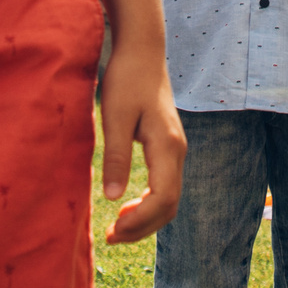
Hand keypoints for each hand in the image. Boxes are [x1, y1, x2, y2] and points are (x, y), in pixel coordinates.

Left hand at [99, 42, 185, 244]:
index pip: (163, 198)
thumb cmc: (126, 78)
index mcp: (167, 145)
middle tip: (110, 236)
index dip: (140, 222)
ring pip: (169, 199)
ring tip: (117, 227)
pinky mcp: (168, 147)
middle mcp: (177, 151)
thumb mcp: (114, 116)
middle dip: (142, 227)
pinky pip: (165, 186)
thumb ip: (116, 156)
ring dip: (145, 218)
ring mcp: (176, 150)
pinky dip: (149, 204)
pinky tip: (127, 206)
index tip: (113, 228)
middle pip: (169, 205)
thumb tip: (113, 198)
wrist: (143, 51)